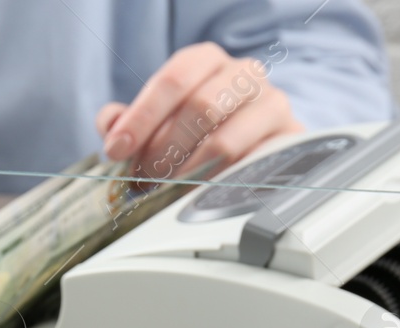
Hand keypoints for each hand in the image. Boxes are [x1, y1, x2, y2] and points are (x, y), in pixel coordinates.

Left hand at [95, 42, 302, 178]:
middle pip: (200, 108)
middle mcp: (243, 74)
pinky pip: (250, 169)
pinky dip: (217, 187)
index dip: (141, 117)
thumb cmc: (195, 130)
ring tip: (168, 190)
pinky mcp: (289, 140)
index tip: (117, 150)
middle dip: (163, 150)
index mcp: (205, 61)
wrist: (252, 143)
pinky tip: (199, 195)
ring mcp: (271, 104)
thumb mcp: (155, 120)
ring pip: (225, 142)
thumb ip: (125, 121)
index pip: (173, 79)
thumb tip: (110, 124)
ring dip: (186, 174)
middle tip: (144, 178)